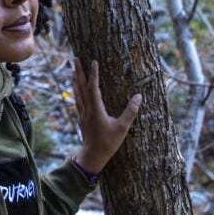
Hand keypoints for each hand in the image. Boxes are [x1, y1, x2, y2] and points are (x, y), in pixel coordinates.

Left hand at [71, 58, 141, 174]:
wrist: (93, 156)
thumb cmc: (108, 143)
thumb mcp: (122, 128)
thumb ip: (130, 111)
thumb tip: (139, 96)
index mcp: (96, 110)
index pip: (93, 87)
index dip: (93, 74)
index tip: (94, 61)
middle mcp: (87, 109)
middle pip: (81, 86)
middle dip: (79, 71)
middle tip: (75, 58)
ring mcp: (83, 113)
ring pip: (77, 93)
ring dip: (76, 80)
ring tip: (74, 69)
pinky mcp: (82, 118)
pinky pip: (77, 100)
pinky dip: (76, 91)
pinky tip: (76, 89)